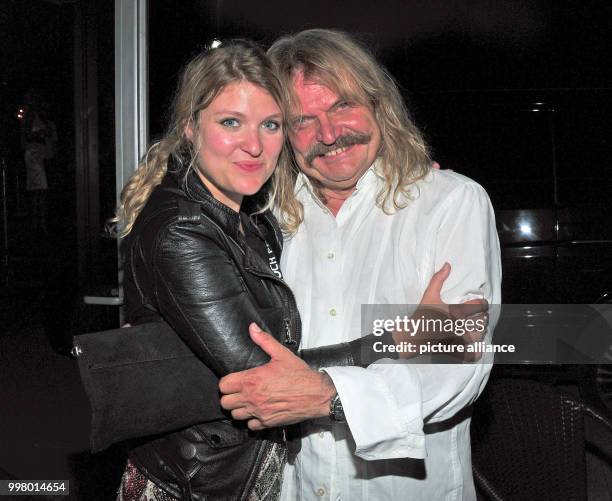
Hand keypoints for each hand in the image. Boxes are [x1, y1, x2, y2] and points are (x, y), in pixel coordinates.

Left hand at [219, 323, 335, 430]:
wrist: (316, 394)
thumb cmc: (299, 374)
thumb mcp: (282, 354)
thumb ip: (264, 340)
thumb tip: (252, 328)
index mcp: (252, 380)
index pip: (224, 385)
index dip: (227, 382)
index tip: (234, 380)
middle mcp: (252, 398)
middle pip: (225, 402)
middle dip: (230, 396)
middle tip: (239, 391)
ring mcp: (259, 412)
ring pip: (235, 416)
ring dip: (239, 408)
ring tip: (247, 401)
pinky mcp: (267, 423)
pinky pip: (250, 426)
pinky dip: (252, 420)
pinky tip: (258, 411)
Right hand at [393, 263, 488, 359]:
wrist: (412, 336)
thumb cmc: (421, 315)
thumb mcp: (429, 295)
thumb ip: (438, 279)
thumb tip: (448, 264)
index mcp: (455, 312)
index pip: (479, 306)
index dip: (482, 303)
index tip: (480, 303)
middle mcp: (460, 326)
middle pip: (482, 321)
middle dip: (481, 317)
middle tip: (477, 315)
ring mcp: (459, 340)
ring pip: (480, 336)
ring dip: (480, 331)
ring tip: (475, 327)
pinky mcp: (456, 351)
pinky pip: (474, 353)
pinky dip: (476, 350)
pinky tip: (473, 344)